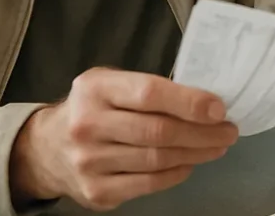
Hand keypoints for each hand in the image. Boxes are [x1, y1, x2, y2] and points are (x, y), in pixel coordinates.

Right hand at [9, 68, 238, 210]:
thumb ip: (148, 88)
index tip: (219, 108)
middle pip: (158, 132)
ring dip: (196, 153)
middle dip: (202, 132)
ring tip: (217, 145)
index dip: (189, 102)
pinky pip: (148, 183)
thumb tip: (204, 100)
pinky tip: (190, 163)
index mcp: (96, 89)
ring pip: (157, 160)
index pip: (150, 94)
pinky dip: (176, 174)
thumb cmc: (92, 107)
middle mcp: (88, 125)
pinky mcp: (96, 192)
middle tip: (229, 130)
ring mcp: (90, 162)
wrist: (45, 149)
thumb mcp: (111, 83)